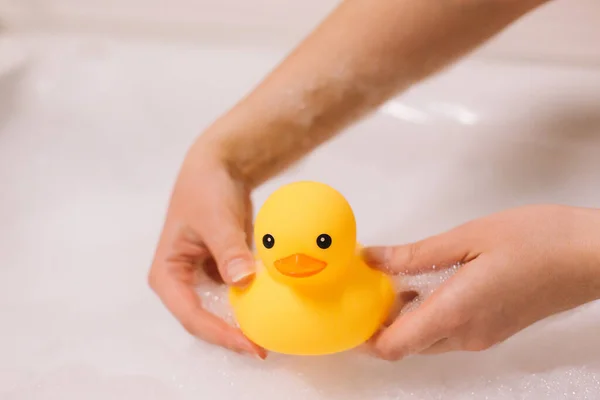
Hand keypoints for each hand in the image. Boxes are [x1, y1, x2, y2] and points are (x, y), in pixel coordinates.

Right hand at [148, 138, 265, 358]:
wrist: (221, 166)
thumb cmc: (207, 189)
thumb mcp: (216, 219)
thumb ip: (229, 251)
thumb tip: (243, 282)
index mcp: (166, 273)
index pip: (190, 315)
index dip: (220, 334)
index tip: (249, 344)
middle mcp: (180, 282)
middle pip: (204, 320)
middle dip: (232, 335)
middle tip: (263, 347)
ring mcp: (201, 279)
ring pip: (220, 312)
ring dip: (242, 323)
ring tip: (269, 336)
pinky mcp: (220, 272)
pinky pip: (235, 296)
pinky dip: (251, 304)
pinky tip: (271, 310)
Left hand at [364, 205, 599, 360]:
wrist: (591, 255)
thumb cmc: (536, 240)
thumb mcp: (468, 238)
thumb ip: (415, 254)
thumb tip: (372, 260)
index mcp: (455, 313)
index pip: (393, 347)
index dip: (364, 335)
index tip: (350, 308)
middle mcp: (466, 335)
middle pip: (406, 345)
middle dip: (380, 321)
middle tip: (367, 285)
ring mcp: (482, 337)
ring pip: (426, 339)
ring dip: (404, 316)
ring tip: (393, 278)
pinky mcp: (493, 330)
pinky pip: (447, 332)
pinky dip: (427, 314)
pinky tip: (425, 282)